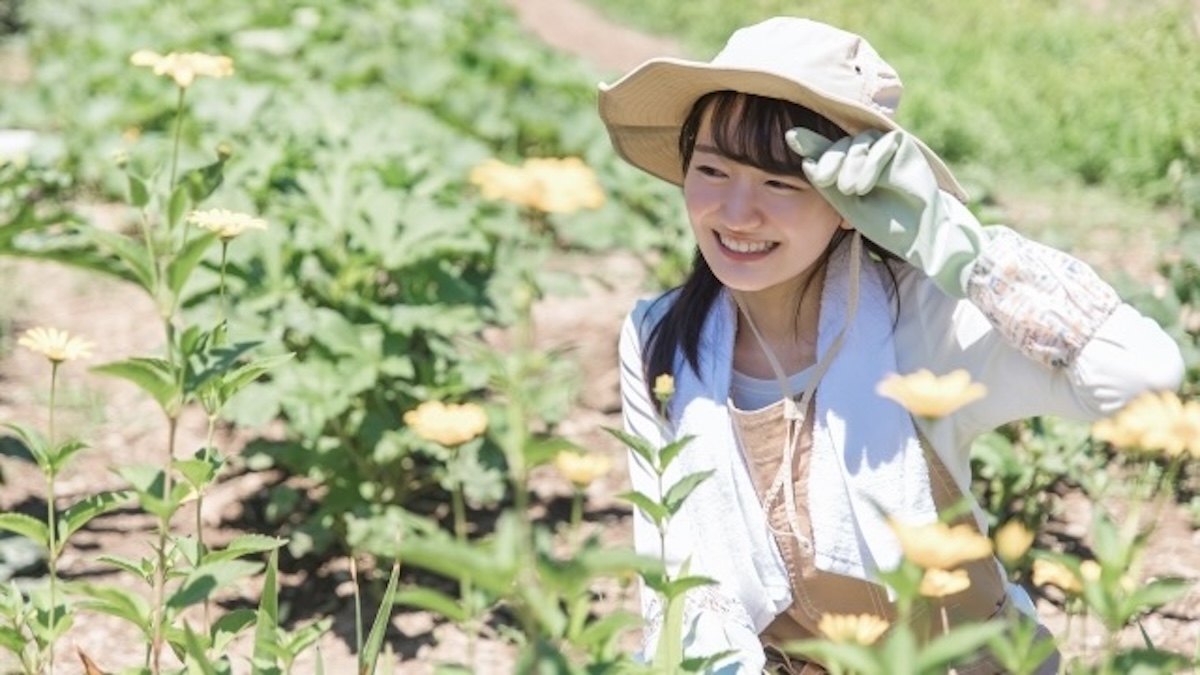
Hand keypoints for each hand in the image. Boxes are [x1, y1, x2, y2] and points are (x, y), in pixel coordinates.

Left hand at [786, 128, 987, 296]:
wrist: (917, 233)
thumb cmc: (880, 221)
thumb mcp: (845, 202)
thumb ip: (826, 183)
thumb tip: (804, 161)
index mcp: (849, 164)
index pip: (827, 148)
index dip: (810, 143)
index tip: (789, 138)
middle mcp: (866, 152)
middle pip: (842, 143)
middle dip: (829, 158)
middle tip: (822, 178)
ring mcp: (886, 147)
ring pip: (860, 142)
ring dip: (851, 163)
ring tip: (847, 188)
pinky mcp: (904, 147)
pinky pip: (884, 145)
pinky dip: (870, 163)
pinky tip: (862, 185)